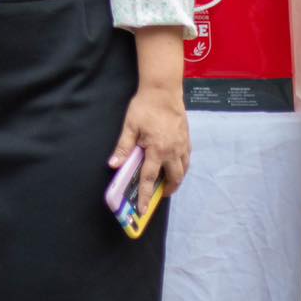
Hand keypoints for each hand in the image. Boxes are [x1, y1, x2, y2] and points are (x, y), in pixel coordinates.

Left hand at [109, 84, 190, 211]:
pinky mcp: (187, 139)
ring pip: (183, 170)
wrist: (163, 91)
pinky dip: (182, 166)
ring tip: (168, 183)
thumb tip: (113, 164)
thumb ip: (123, 147)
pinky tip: (176, 165)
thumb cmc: (145, 107)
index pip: (149, 178)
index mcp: (157, 150)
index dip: (145, 196)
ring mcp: (182, 146)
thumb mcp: (130, 126)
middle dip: (167, 189)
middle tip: (158, 194)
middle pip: (173, 178)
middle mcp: (173, 151)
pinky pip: (187, 159)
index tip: (143, 210)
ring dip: (176, 179)